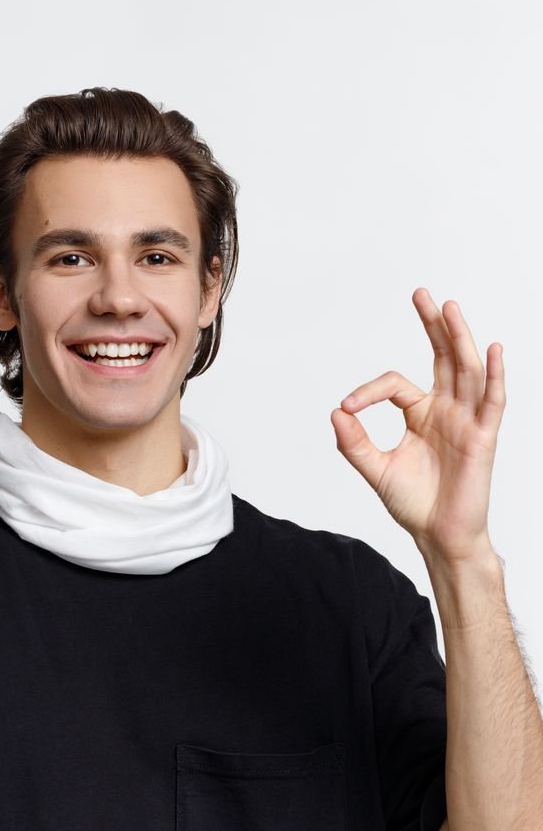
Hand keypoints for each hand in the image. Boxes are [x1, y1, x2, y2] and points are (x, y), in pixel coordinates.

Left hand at [330, 288, 505, 563]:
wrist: (437, 536)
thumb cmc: (414, 503)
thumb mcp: (374, 469)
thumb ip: (353, 442)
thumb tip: (336, 410)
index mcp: (420, 414)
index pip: (396, 384)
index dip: (368, 391)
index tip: (347, 407)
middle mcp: (446, 410)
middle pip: (442, 358)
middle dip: (432, 326)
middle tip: (421, 293)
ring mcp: (466, 421)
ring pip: (466, 370)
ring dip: (459, 338)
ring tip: (449, 307)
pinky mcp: (483, 437)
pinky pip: (492, 401)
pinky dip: (494, 375)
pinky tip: (490, 348)